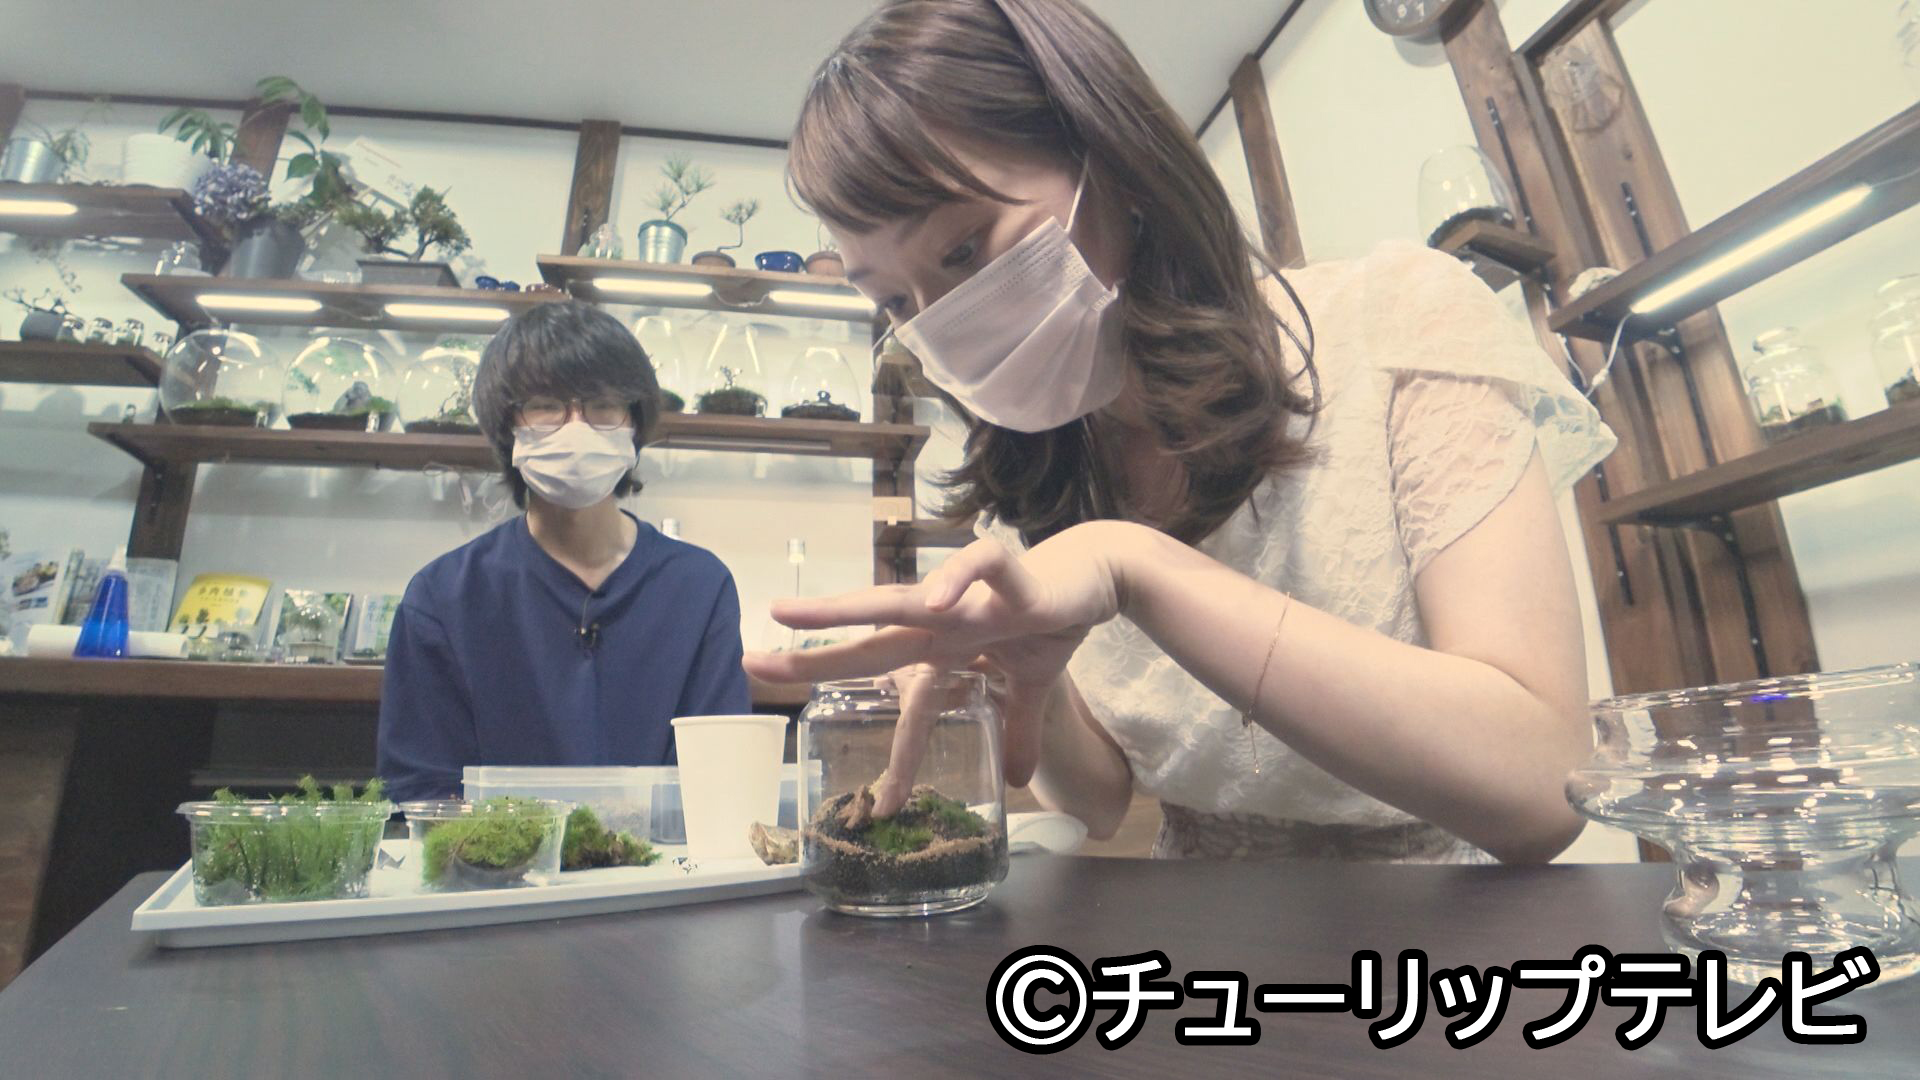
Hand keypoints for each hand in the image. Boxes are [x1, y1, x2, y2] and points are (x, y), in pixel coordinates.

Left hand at [744, 523, 1135, 808]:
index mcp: (943, 649)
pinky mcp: (1007, 572)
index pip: (908, 705)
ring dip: (841, 607)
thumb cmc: (1050, 619)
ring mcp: (969, 596)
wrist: (1095, 573)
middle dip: (811, 654)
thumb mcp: (1030, 689)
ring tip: (791, 615)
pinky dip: (953, 580)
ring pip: (896, 598)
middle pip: (869, 641)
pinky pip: (976, 566)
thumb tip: (1019, 780)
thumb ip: (1017, 729)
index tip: (882, 803)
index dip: (899, 755)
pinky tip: (930, 602)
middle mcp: (942, 620)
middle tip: (750, 663)